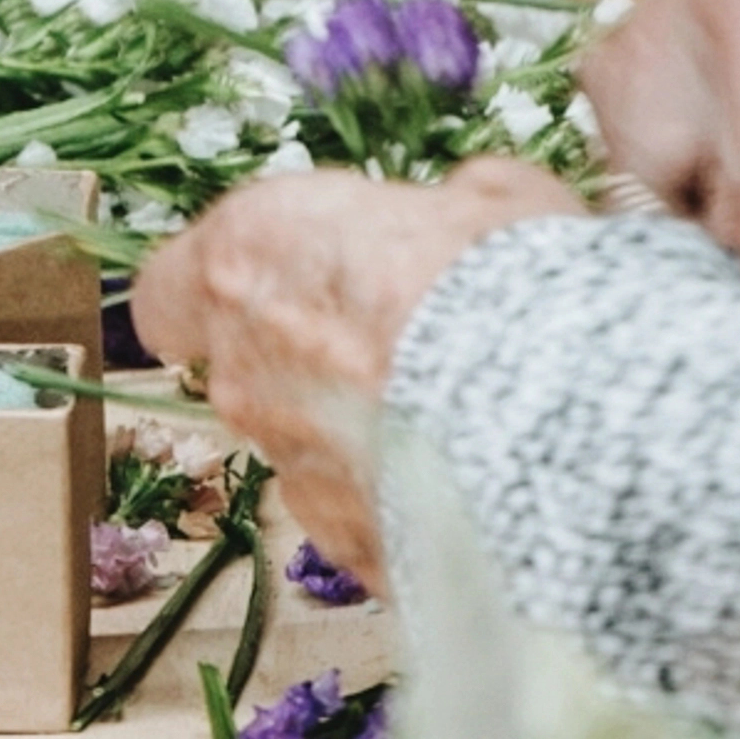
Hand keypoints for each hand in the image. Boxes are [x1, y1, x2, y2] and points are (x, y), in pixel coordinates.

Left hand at [131, 158, 585, 592]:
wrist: (570, 428)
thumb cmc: (519, 287)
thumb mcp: (498, 199)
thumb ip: (452, 201)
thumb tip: (464, 202)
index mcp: (249, 254)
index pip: (169, 287)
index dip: (213, 291)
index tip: (273, 284)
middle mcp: (243, 363)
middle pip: (239, 367)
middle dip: (302, 361)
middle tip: (393, 348)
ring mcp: (285, 461)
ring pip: (300, 445)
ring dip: (357, 432)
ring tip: (460, 422)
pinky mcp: (342, 539)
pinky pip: (360, 511)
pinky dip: (402, 499)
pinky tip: (477, 485)